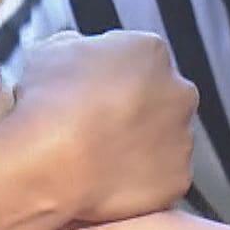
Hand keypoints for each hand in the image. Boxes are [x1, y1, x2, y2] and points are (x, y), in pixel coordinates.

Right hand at [7, 31, 197, 223]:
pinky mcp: (177, 179)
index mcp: (150, 52)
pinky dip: (139, 181)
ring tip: (98, 156)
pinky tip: (108, 180)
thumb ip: (76, 48)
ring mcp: (182, 138)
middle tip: (98, 125)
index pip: (138, 59)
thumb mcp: (49, 53)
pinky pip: (160, 179)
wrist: (49, 162)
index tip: (93, 91)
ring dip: (138, 145)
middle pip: (160, 97)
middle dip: (136, 109)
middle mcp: (177, 92)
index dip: (112, 77)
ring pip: (163, 140)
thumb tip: (76, 53)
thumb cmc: (47, 107)